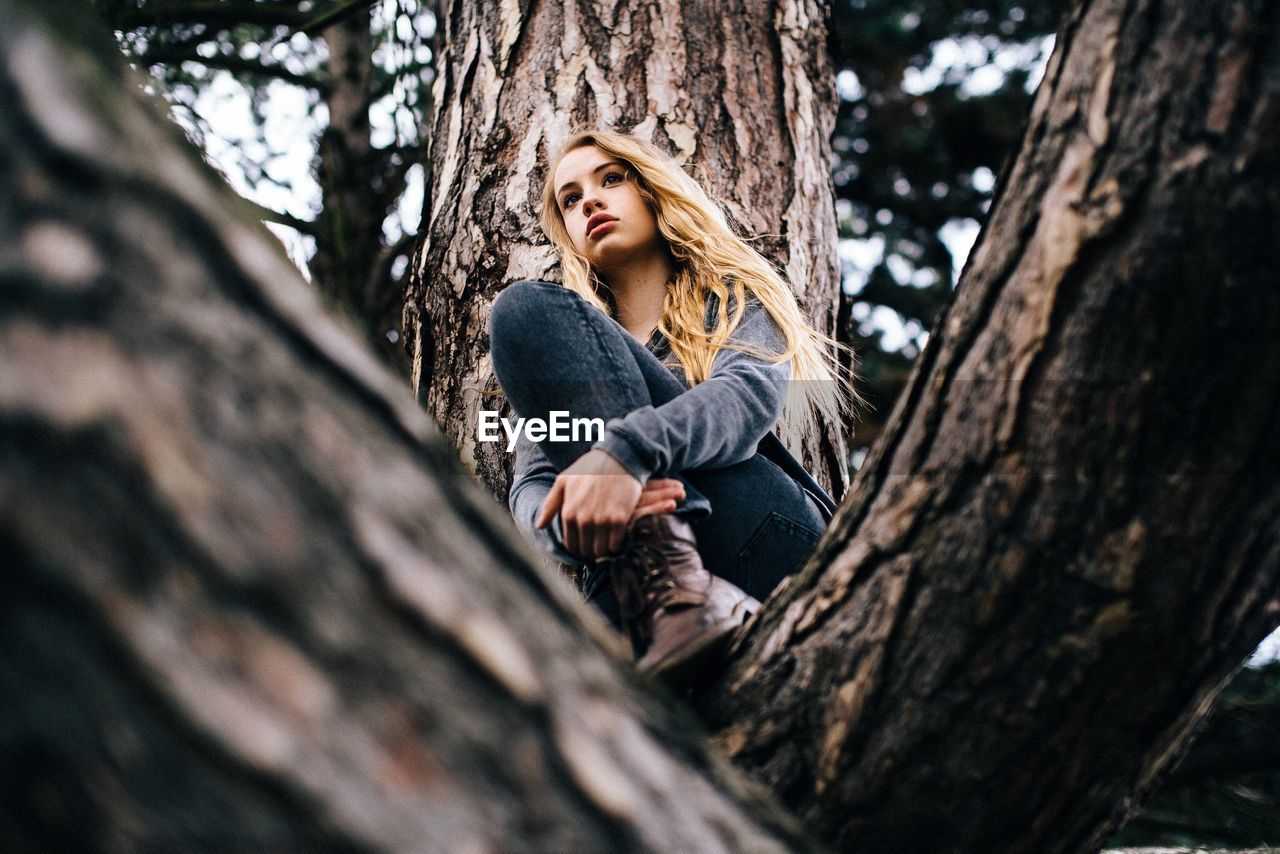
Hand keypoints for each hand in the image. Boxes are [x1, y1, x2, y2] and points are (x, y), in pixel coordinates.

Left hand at [535, 450, 680, 559]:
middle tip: (597, 545)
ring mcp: (602, 520)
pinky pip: (616, 544)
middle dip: (590, 550)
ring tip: (607, 542)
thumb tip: (539, 526)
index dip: (578, 548)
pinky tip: (617, 537)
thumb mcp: (563, 481)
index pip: (571, 545)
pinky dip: (616, 544)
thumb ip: (550, 505)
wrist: (618, 457)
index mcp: (568, 512)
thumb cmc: (590, 468)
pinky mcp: (619, 519)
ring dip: (603, 550)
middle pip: (586, 550)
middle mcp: (583, 519)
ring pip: (601, 550)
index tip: (585, 544)